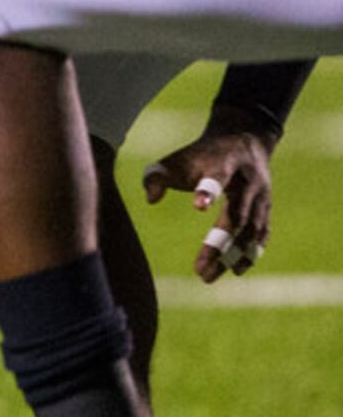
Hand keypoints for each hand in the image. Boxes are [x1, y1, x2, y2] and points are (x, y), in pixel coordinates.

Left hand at [143, 112, 275, 282]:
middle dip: (218, 244)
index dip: (208, 190)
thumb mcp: (176, 158)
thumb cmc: (200, 155)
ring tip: (208, 276)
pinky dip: (250, 253)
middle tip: (200, 270)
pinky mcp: (266, 208)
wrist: (243, 140)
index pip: (218, 176)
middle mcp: (247, 181)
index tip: (198, 206)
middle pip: (236, 215)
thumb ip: (156, 176)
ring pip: (250, 231)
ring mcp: (261, 196)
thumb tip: (151, 199)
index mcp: (224, 162)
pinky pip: (261, 234)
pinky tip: (235, 270)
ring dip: (232, 256)